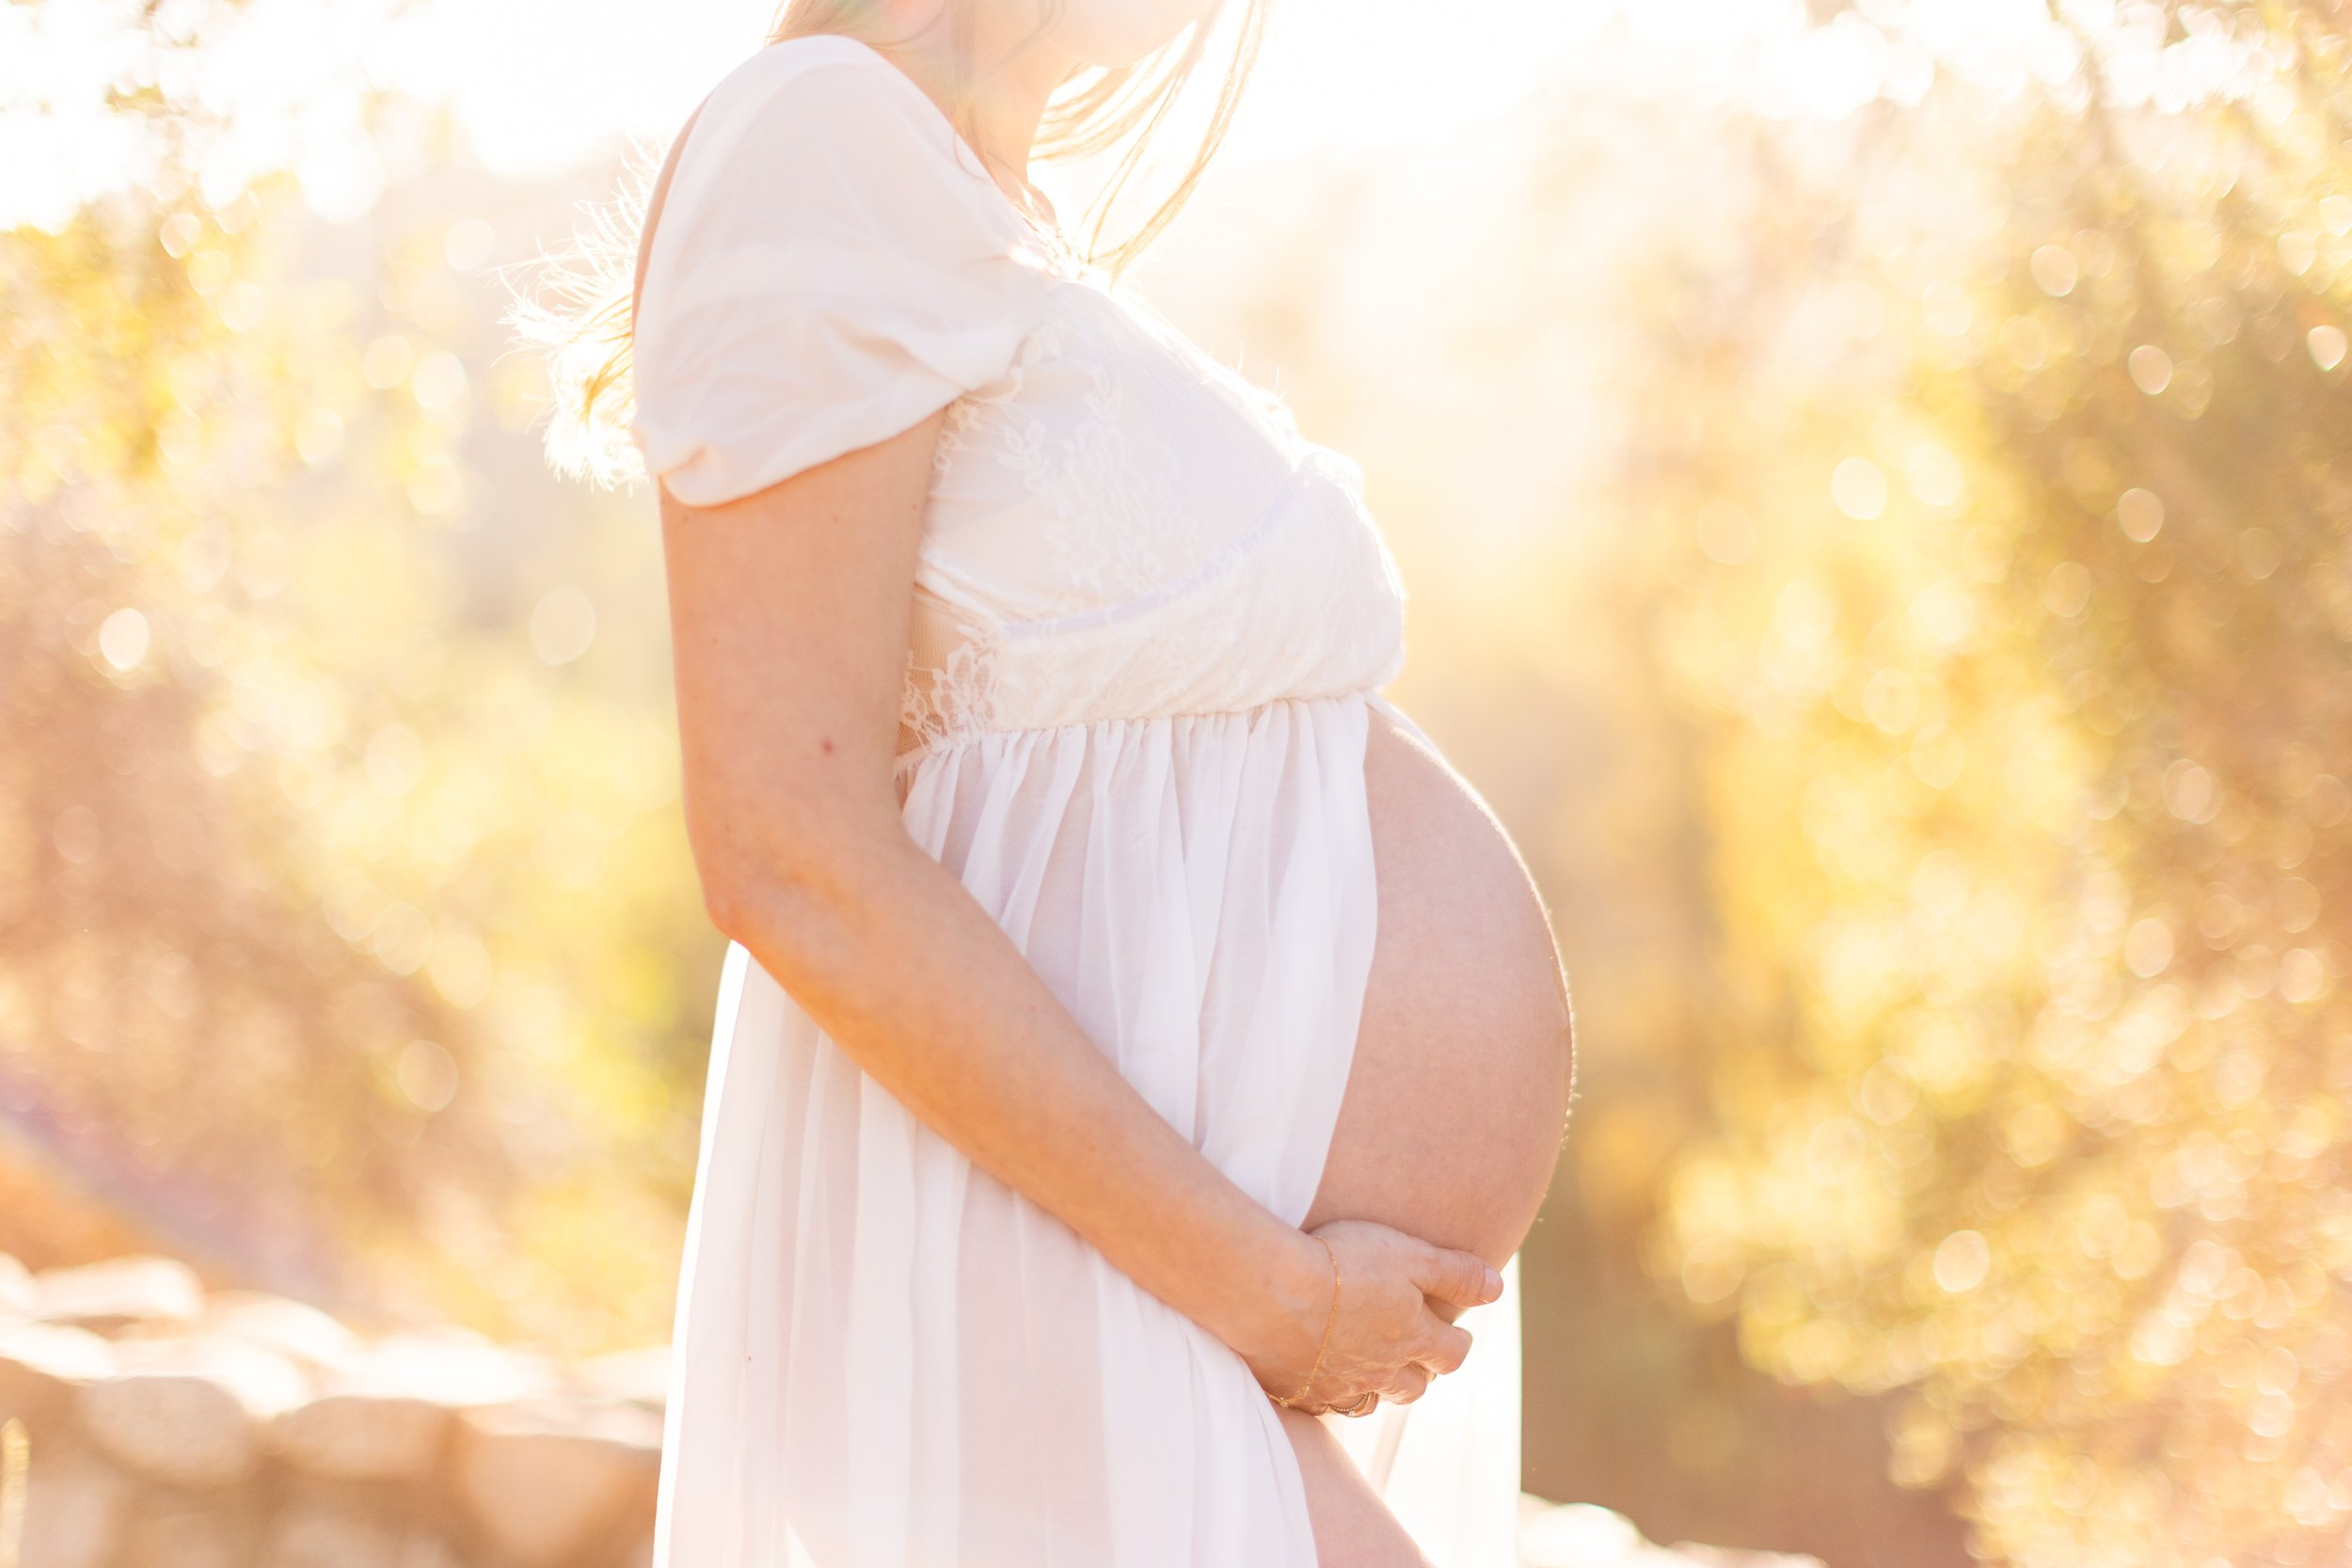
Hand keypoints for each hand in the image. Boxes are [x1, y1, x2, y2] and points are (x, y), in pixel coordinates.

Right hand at [1239, 1218, 1501, 1415]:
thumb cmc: (1343, 1263)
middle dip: (1417, 1372)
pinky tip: (1315, 1374)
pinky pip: (1320, 1404)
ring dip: (1373, 1388)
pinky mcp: (1296, 1392)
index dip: (1455, 1344)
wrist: (1269, 1289)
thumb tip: (1497, 1288)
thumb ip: (1457, 1273)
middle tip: (1410, 1352)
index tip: (1452, 1333)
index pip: (1451, 1355)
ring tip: (1365, 1368)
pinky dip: (1325, 1392)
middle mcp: (1380, 1372)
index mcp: (1413, 1339)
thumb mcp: (1410, 1255)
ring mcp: (1336, 1387)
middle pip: (1412, 1387)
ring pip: (1366, 1401)